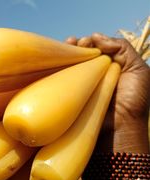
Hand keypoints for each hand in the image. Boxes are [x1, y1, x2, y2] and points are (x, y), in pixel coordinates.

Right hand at [66, 33, 149, 151]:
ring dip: (67, 54)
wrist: (119, 126)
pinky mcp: (72, 95)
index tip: (87, 42)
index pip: (97, 49)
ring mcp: (82, 85)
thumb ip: (123, 48)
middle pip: (82, 55)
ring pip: (71, 65)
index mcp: (110, 67)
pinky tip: (58, 61)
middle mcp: (95, 74)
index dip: (90, 42)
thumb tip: (96, 36)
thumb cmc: (133, 100)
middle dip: (77, 45)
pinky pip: (64, 79)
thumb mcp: (138, 69)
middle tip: (75, 43)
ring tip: (66, 46)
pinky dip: (59, 69)